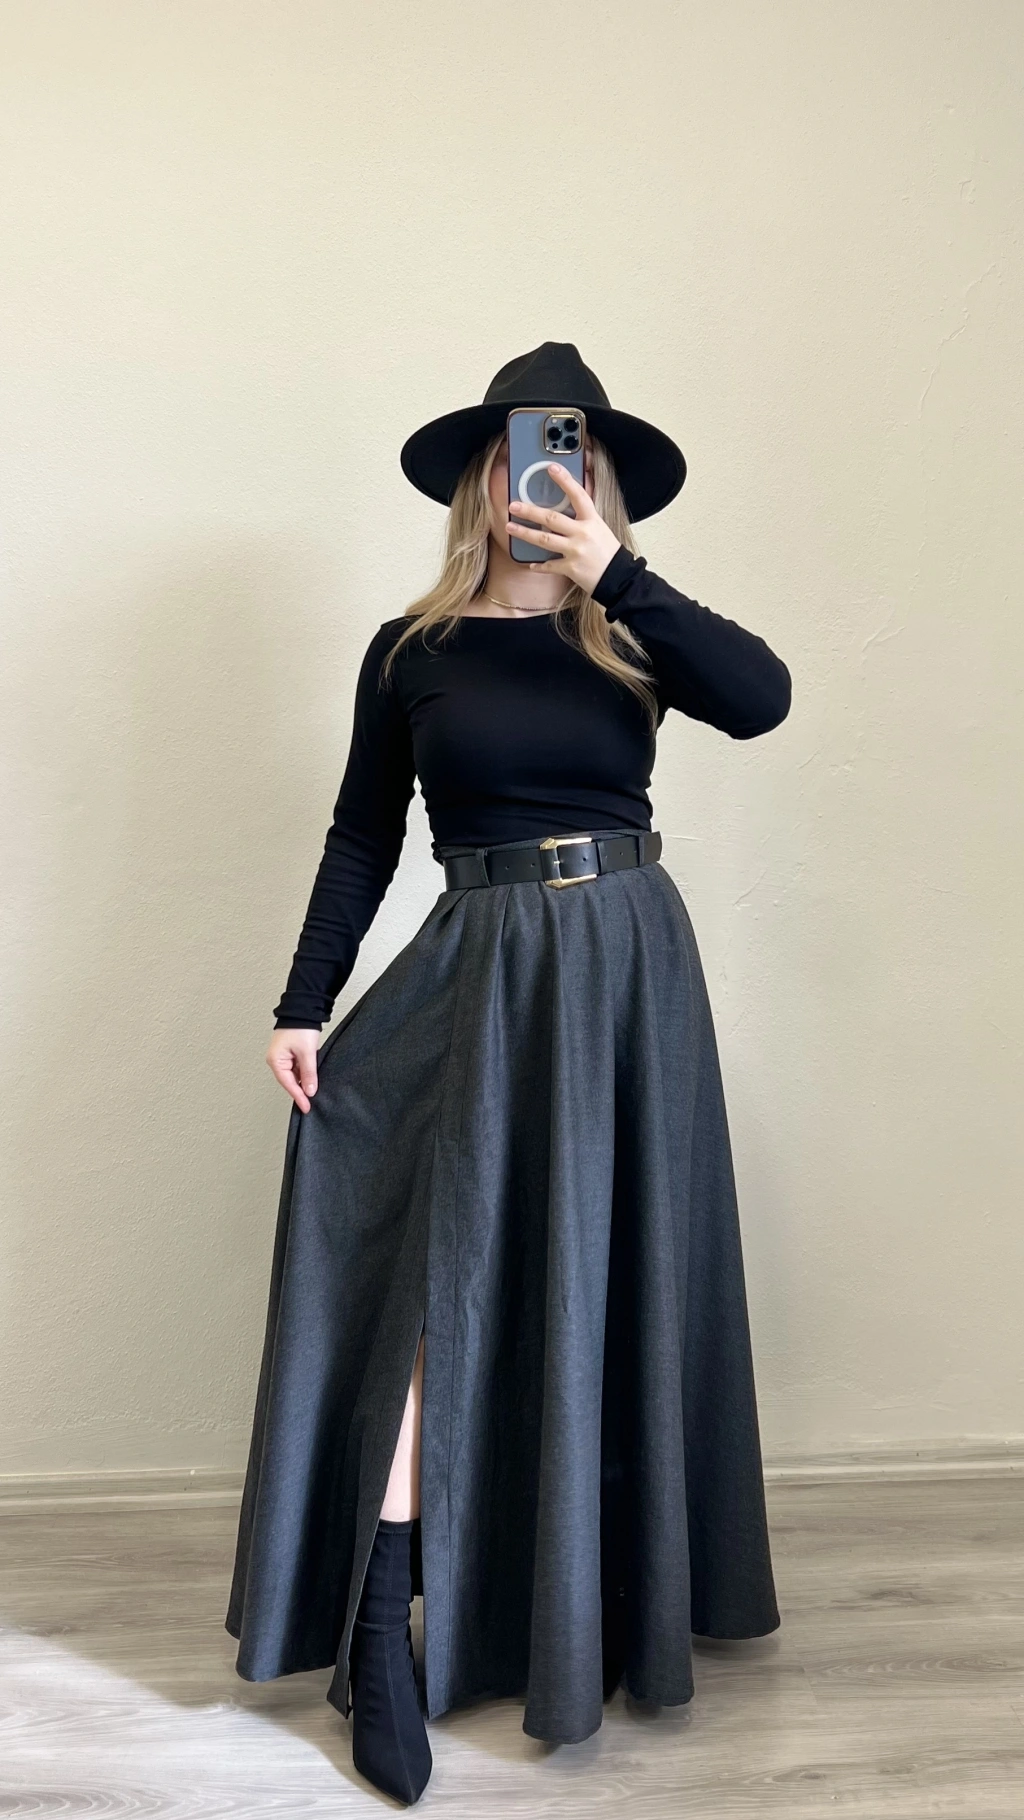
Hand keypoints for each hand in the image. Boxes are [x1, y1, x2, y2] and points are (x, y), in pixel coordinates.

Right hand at [266, 1028, 319, 1112]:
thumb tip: (309, 1090)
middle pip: (290, 1080)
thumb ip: (309, 1073)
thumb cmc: (300, 1026)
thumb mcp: (307, 1052)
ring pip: (294, 1074)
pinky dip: (304, 1073)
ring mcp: (283, 1056)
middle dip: (301, 1091)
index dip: (298, 1097)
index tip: (306, 1107)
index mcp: (275, 1060)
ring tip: (313, 1092)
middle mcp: (276, 1059)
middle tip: (310, 1103)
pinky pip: (297, 1067)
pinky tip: (312, 1078)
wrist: (303, 1008)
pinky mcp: (290, 1052)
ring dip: (303, 1081)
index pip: (288, 1084)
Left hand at [507, 464, 621, 595]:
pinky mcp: (571, 568)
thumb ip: (583, 518)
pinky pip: (549, 566)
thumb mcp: (599, 528)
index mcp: (592, 520)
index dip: (565, 480)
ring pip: (544, 540)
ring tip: (510, 527)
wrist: (619, 578)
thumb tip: (564, 507)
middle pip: (552, 519)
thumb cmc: (608, 552)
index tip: (551, 468)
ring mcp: (576, 551)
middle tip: (514, 505)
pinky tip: (530, 564)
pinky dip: (538, 566)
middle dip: (530, 511)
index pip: (578, 495)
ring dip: (524, 533)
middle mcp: (583, 533)